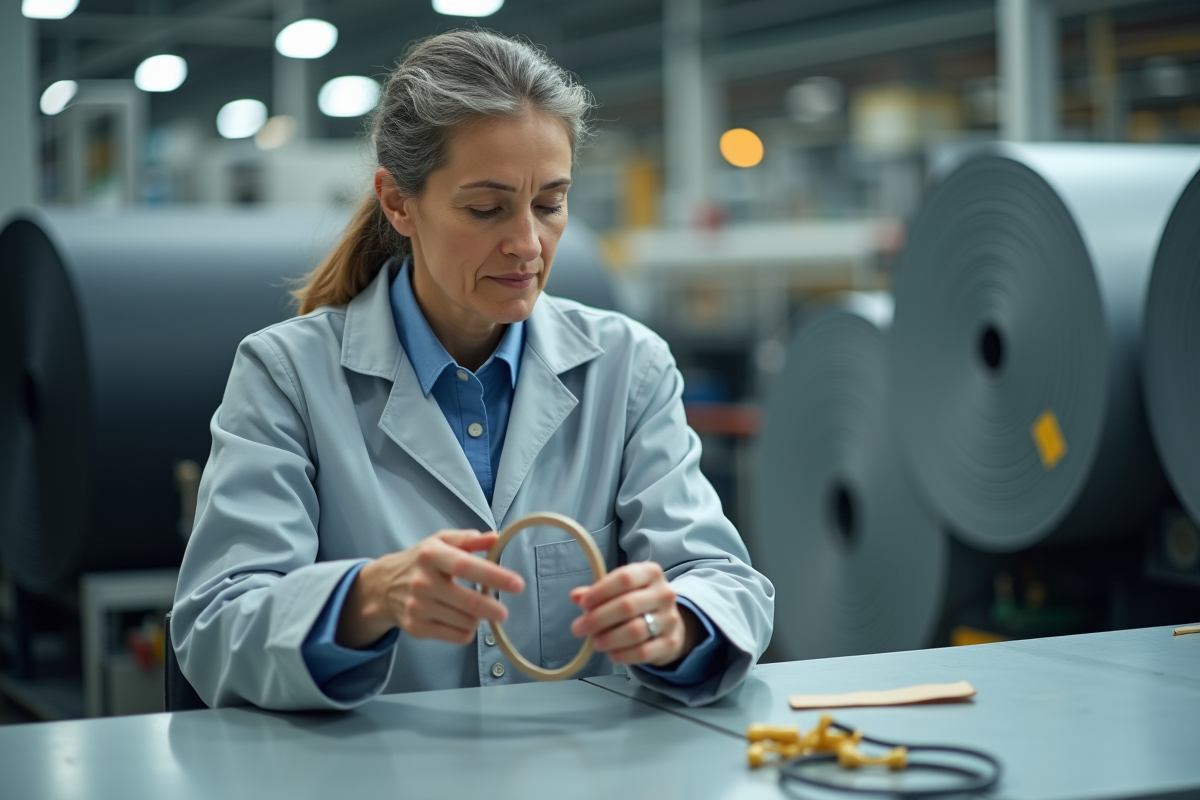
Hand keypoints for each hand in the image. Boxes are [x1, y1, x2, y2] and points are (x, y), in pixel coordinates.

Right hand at [336, 529, 524, 648]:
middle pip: (468, 602)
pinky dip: (467, 631)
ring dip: (478, 618)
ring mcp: (418, 608)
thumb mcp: (440, 541)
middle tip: (503, 611)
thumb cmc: (420, 561)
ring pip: (465, 622)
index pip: (465, 566)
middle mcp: (422, 582)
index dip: (494, 576)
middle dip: (492, 608)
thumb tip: (495, 538)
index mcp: (431, 555)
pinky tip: (463, 620)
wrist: (383, 587)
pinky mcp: (417, 628)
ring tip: (475, 609)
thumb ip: (469, 539)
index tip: (517, 584)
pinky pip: (456, 636)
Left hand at [568, 562, 699, 666]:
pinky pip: (643, 651)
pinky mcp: (670, 642)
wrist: (669, 624)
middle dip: (598, 618)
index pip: (624, 578)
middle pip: (628, 605)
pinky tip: (612, 654)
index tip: (583, 604)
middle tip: (578, 628)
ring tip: (595, 642)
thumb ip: (598, 592)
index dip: (601, 591)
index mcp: (651, 573)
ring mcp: (670, 619)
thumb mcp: (621, 590)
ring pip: (635, 630)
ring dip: (609, 638)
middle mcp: (664, 594)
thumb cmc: (638, 602)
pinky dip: (623, 654)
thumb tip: (576, 596)